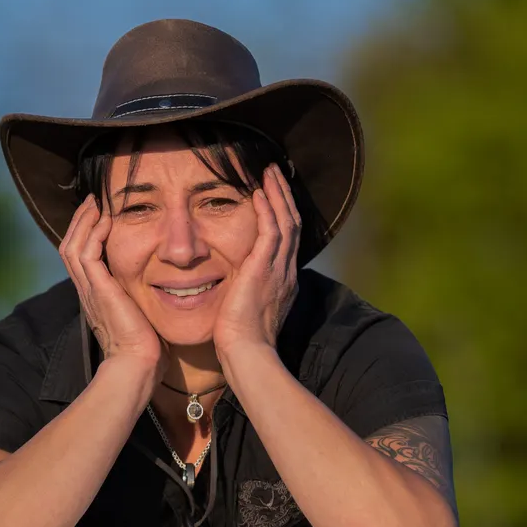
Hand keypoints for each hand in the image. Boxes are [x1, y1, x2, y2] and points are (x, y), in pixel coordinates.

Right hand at [58, 194, 162, 376]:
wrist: (138, 365)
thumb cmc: (145, 349)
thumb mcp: (141, 317)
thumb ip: (142, 301)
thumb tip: (160, 292)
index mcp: (96, 296)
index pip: (81, 258)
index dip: (86, 235)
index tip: (100, 215)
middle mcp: (88, 291)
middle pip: (70, 247)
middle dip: (81, 221)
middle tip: (93, 201)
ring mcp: (90, 290)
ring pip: (73, 246)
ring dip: (84, 222)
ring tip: (95, 203)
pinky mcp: (98, 290)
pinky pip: (86, 253)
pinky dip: (93, 234)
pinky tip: (106, 219)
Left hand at [213, 163, 299, 359]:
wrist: (247, 354)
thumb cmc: (241, 342)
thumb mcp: (247, 311)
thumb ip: (246, 294)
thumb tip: (235, 288)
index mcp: (283, 282)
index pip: (287, 240)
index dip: (282, 215)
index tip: (273, 196)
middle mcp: (286, 272)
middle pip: (292, 224)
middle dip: (284, 197)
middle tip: (274, 174)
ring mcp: (279, 270)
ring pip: (286, 221)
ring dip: (278, 194)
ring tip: (269, 173)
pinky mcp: (265, 269)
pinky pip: (271, 230)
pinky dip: (268, 209)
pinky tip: (259, 192)